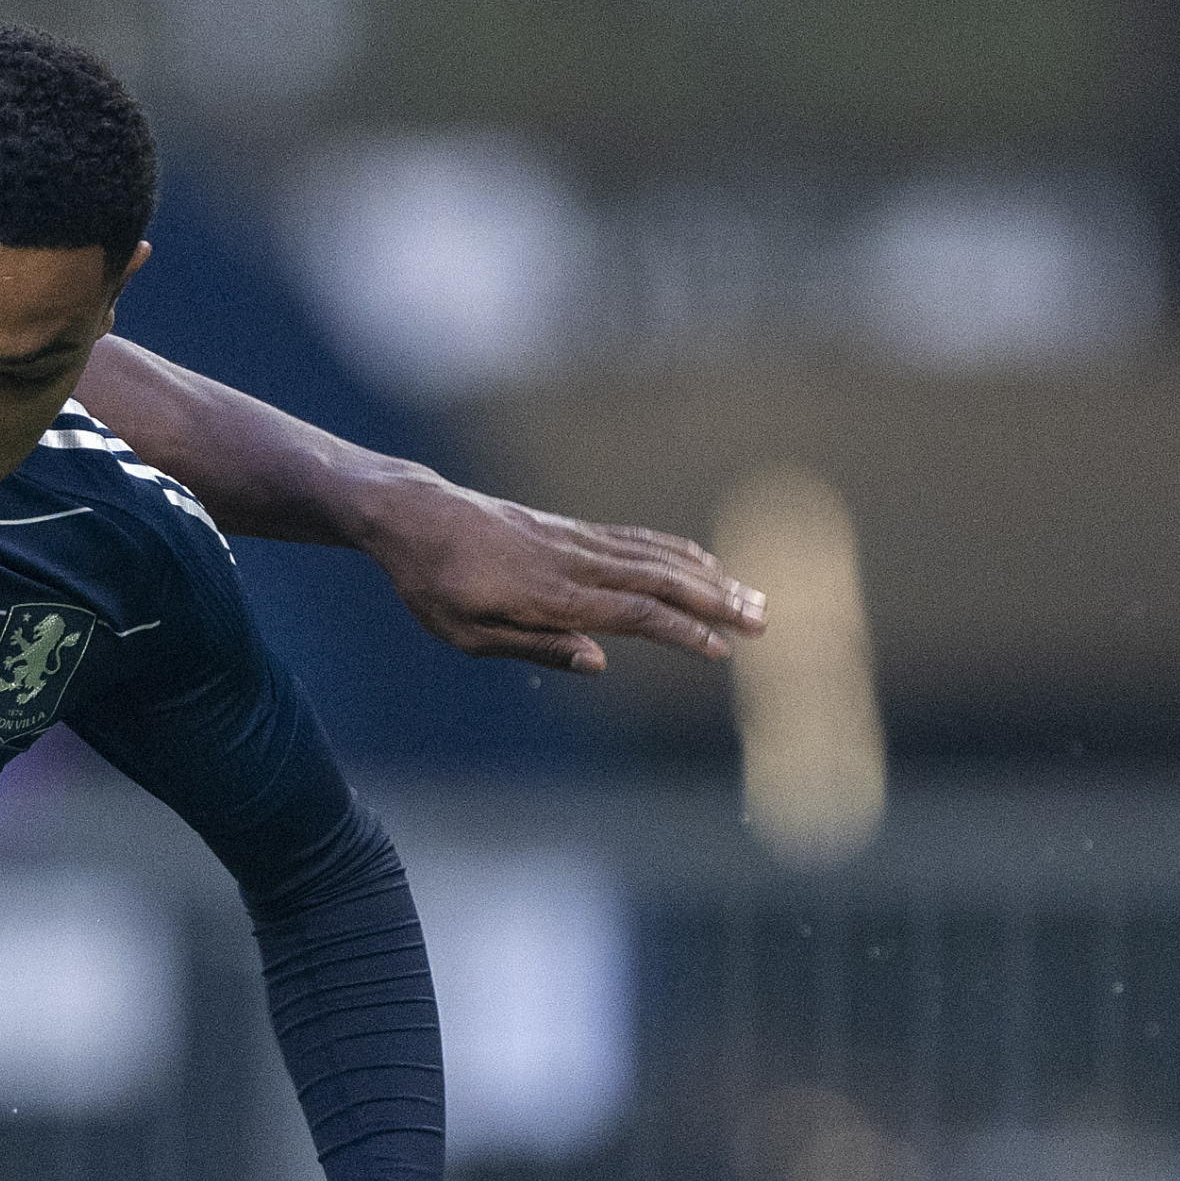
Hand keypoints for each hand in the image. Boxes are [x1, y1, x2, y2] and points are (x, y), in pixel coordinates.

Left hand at [357, 474, 762, 675]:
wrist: (416, 518)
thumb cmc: (434, 586)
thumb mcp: (468, 634)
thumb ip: (536, 646)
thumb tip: (599, 662)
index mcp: (553, 595)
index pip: (634, 614)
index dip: (682, 632)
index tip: (721, 649)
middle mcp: (574, 562)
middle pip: (660, 582)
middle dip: (716, 602)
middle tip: (764, 620)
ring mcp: (576, 541)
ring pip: (655, 557)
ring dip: (708, 577)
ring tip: (751, 594)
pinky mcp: (570, 529)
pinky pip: (634, 538)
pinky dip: (674, 549)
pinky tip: (701, 561)